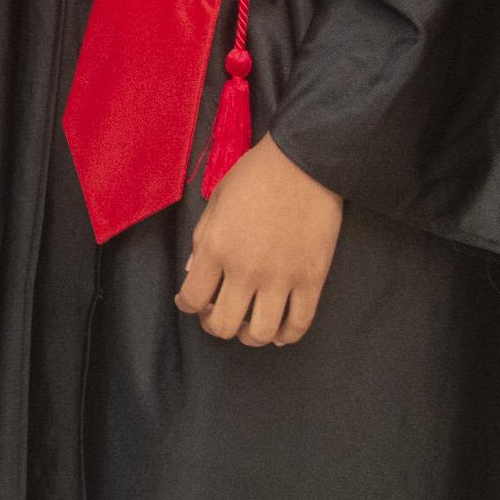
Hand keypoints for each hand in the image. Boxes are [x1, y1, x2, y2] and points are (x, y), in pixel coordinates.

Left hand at [173, 134, 342, 346]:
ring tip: (247, 325)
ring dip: (248, 336)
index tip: (191, 302)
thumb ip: (203, 240)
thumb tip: (196, 273)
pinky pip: (297, 325)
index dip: (188, 305)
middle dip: (214, 325)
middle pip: (223, 325)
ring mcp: (280, 279)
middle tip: (217, 314)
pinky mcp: (312, 281)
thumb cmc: (255, 176)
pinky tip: (277, 330)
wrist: (304, 163)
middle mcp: (244, 270)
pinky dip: (285, 336)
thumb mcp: (216, 202)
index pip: (193, 298)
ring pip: (259, 333)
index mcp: (215, 247)